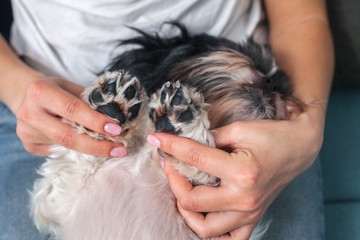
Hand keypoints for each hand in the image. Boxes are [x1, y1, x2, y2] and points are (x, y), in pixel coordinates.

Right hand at [15, 77, 126, 156]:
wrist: (27, 96)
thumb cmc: (57, 90)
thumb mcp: (72, 87)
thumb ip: (92, 100)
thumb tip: (121, 114)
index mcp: (41, 92)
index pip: (72, 109)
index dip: (96, 121)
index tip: (116, 129)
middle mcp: (29, 113)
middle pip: (67, 136)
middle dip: (97, 145)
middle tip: (119, 148)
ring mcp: (27, 132)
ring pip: (65, 146)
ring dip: (92, 149)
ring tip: (112, 149)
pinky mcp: (29, 145)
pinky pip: (59, 151)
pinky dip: (77, 150)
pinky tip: (88, 146)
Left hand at [149, 106, 324, 238]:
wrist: (299, 149)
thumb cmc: (271, 136)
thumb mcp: (239, 130)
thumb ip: (209, 139)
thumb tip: (183, 143)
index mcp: (242, 172)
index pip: (195, 159)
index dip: (172, 146)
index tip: (157, 138)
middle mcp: (244, 198)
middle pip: (192, 201)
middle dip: (174, 181)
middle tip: (171, 165)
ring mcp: (249, 213)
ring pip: (205, 229)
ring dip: (187, 211)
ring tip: (184, 191)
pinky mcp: (253, 219)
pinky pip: (229, 239)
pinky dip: (211, 232)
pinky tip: (204, 215)